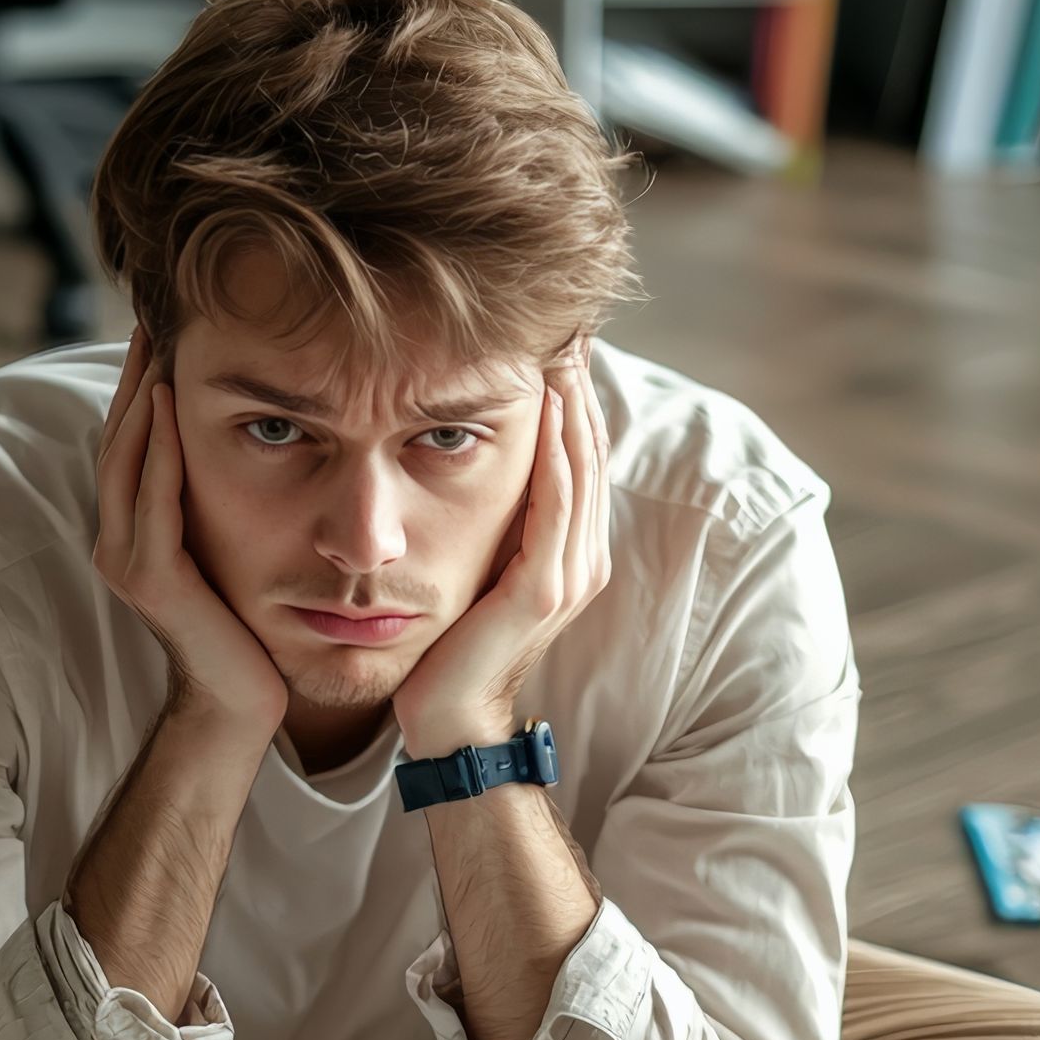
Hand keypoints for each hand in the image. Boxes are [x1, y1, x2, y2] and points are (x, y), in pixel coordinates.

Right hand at [95, 327, 287, 746]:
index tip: (160, 322)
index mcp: (130, 529)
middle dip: (136, 372)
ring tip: (159, 338)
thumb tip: (244, 435)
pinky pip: (153, 499)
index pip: (130, 438)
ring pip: (127, 460)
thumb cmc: (244, 626)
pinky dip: (160, 449)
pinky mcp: (151, 579)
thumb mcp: (228, 545)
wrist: (242, 700)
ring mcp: (127, 560)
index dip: (139, 379)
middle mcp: (117, 539)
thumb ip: (213, 500)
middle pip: (119, 437)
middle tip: (154, 309)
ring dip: (142, 395)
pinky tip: (172, 404)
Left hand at [393, 357, 610, 757]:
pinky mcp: (544, 589)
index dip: (573, 392)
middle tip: (569, 318)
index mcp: (571, 550)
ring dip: (574, 401)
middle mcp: (582, 557)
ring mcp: (569, 573)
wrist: (450, 721)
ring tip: (562, 342)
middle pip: (590, 448)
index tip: (557, 335)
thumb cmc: (452, 648)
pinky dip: (557, 452)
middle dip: (579, 382)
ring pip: (581, 466)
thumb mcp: (475, 567)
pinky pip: (558, 506)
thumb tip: (467, 461)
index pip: (581, 453)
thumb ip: (491, 522)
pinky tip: (548, 405)